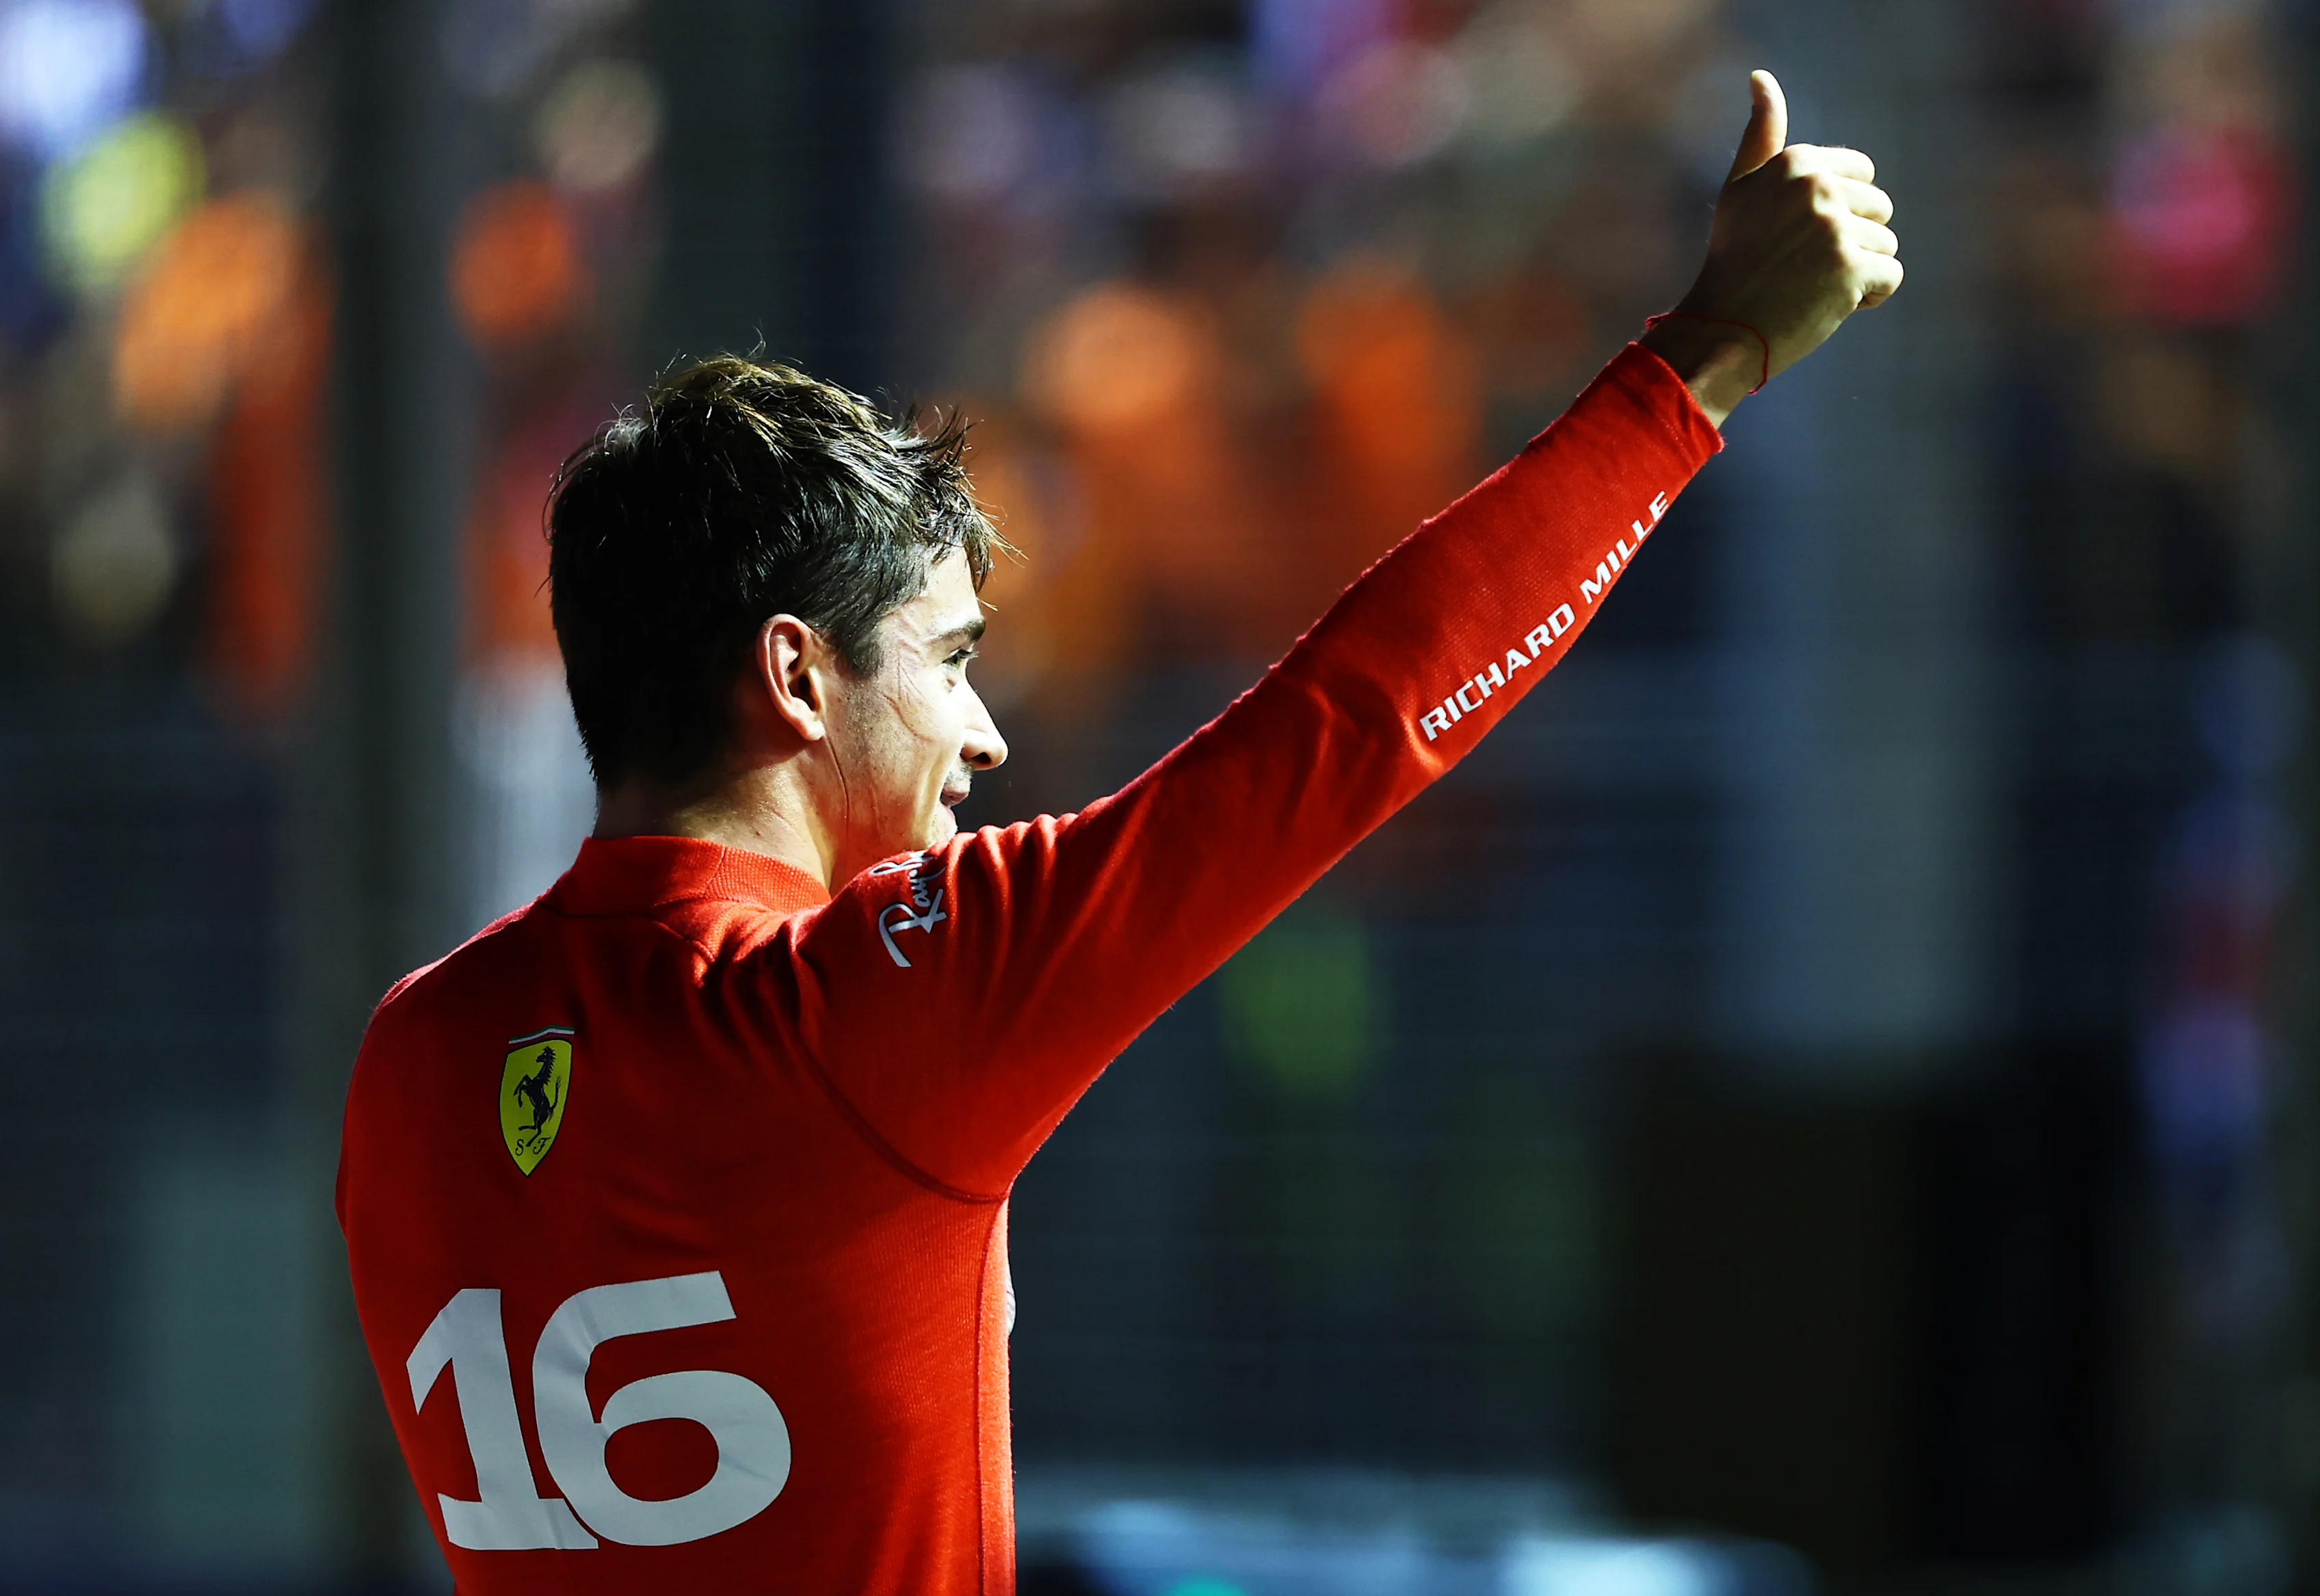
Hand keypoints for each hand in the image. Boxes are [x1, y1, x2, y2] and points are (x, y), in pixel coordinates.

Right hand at [1640, 70, 1902, 425]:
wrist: (1722, 328)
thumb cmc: (1733, 260)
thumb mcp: (1741, 188)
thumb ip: (1761, 133)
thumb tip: (1761, 77)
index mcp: (1796, 162)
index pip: (1861, 175)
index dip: (1841, 211)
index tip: (1799, 235)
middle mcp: (1816, 187)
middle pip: (1878, 210)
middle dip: (1851, 241)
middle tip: (1802, 267)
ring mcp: (1833, 228)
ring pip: (1886, 245)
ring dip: (1858, 272)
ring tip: (1812, 287)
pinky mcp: (1850, 269)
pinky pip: (1891, 276)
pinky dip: (1869, 297)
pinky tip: (1829, 305)